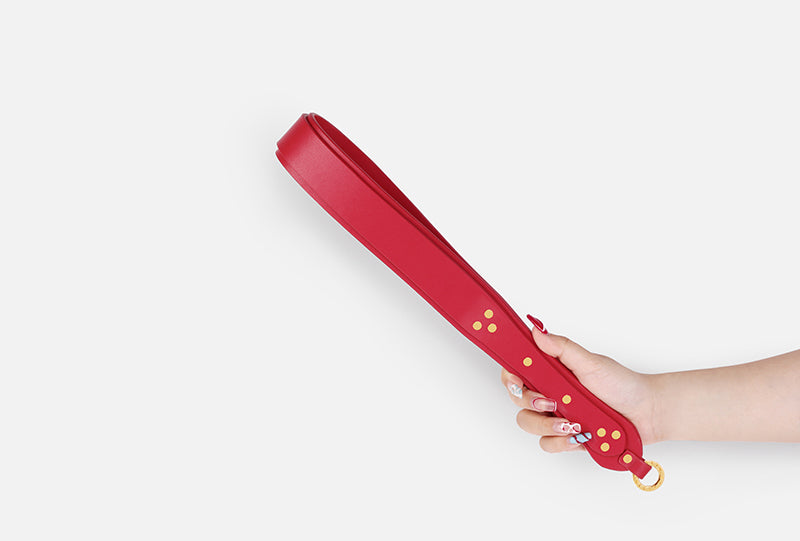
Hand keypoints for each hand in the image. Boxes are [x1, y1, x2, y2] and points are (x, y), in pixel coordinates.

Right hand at [501, 320, 660, 452]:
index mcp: (551, 372)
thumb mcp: (591, 362)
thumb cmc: (622, 384)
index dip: (510, 377)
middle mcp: (550, 393)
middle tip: (550, 402)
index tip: (517, 380)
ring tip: (570, 423)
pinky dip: (559, 442)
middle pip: (517, 400)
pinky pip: (547, 444)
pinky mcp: (566, 437)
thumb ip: (562, 348)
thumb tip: (537, 331)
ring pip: (528, 424)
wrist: (646, 413)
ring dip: (545, 425)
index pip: (517, 372)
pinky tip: (577, 436)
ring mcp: (556, 416)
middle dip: (529, 403)